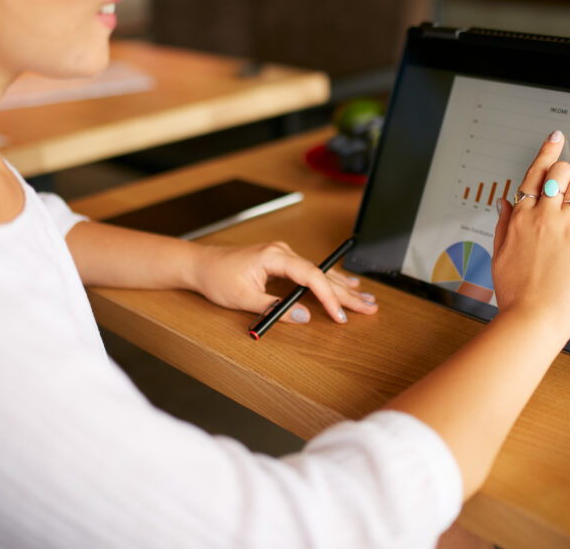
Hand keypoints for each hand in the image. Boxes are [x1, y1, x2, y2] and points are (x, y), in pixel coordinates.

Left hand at [188, 241, 377, 323]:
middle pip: (322, 274)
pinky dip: (330, 281)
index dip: (327, 297)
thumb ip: (274, 309)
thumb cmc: (217, 278)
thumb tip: (303, 316)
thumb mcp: (242, 299)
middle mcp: (283, 252)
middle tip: (369, 307)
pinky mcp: (282, 261)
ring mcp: (284, 255)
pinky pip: (312, 271)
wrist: (200, 264)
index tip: (339, 315)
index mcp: (274, 257)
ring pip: (320, 272)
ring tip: (366, 298)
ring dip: (343, 287)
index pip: (310, 276)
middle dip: (346, 293)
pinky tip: (347, 284)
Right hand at [492, 131, 569, 335]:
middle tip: (568, 193)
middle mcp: (543, 217)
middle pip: (561, 174)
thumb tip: (505, 201)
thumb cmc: (516, 292)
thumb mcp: (499, 254)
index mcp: (519, 218)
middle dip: (566, 177)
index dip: (547, 152)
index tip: (556, 139)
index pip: (534, 174)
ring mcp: (567, 228)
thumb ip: (504, 223)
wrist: (533, 319)